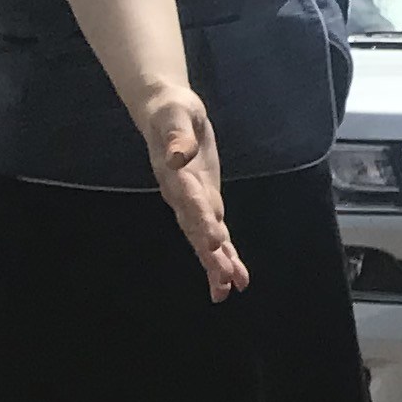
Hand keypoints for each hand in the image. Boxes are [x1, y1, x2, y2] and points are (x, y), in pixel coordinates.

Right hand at [139, 84, 249, 298]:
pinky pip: (214, 234)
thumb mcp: (177, 115)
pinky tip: (236, 279)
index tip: (214, 241)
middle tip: (223, 278)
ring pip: (204, 238)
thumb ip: (178, 136)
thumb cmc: (172, 111)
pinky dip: (225, 256)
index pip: (189, 200)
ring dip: (216, 263)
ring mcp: (192, 203)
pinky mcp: (204, 204)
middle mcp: (180, 195)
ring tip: (227, 289)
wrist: (165, 113)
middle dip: (210, 254)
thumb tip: (177, 155)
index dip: (202, 220)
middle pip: (195, 228)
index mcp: (174, 175)